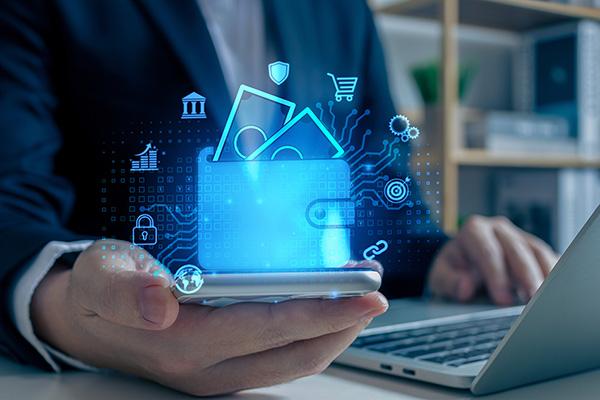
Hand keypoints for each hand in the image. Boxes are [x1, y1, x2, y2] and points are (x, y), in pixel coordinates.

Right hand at [31, 240, 387, 395]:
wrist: (85, 323)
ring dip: (335, 331)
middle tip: (376, 291)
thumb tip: (160, 303)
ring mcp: (219, 373)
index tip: (366, 294)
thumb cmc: (98, 291)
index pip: (268, 327)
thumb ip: (124, 289)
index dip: (322, 311)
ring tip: (360, 296)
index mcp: (183, 342)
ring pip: (295, 361)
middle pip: (296, 354)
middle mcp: (208, 368)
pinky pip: (281, 356)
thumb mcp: (99, 276)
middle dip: (345, 324)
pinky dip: (312, 333)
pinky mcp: (225, 367)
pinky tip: (325, 308)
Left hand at [428, 216, 558, 304]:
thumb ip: (449, 282)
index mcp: (474, 231)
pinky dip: (555, 275)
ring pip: (537, 251)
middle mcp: (499, 229)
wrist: (463, 267)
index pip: (488, 251)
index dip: (496, 275)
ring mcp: (519, 237)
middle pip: (516, 250)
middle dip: (525, 276)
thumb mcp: (440, 277)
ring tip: (548, 299)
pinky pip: (549, 258)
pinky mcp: (535, 249)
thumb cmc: (453, 272)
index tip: (502, 298)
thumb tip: (464, 287)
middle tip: (532, 300)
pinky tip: (557, 293)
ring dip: (545, 275)